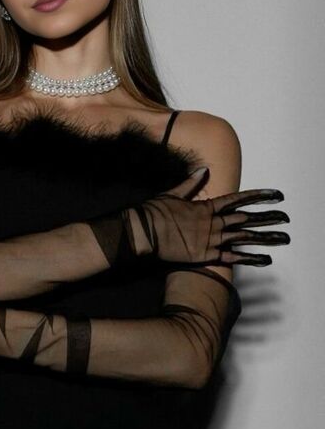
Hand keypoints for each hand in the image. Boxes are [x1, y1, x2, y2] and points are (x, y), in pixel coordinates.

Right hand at [124, 168, 289, 265]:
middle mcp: (212, 223)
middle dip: (266, 218)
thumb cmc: (155, 212)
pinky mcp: (205, 256)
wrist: (144, 232)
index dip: (258, 197)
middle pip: (245, 219)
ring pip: (242, 238)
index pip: (237, 200)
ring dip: (263, 238)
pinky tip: (264, 259)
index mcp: (206, 207)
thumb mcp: (173, 193)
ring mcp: (210, 240)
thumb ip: (191, 183)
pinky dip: (248, 258)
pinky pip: (231, 258)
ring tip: (282, 237)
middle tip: (284, 217)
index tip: (274, 195)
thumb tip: (204, 169)